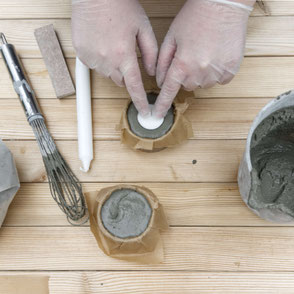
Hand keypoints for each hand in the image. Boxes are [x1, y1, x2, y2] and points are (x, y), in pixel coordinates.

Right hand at [72, 0, 157, 115]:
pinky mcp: (82, 54)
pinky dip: (101, 60)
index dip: (141, 101)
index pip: (135, 86)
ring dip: (113, 66)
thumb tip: (152, 72)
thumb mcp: (143, 27)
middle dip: (127, 75)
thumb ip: (150, 52)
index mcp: (124, 55)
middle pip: (121, 81)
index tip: (145, 112)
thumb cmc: (119, 5)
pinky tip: (103, 44)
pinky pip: (95, 65)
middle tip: (127, 56)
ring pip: (108, 74)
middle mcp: (107, 61)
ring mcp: (92, 58)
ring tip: (114, 45)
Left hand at [154, 0, 254, 117]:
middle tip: (190, 55)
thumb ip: (162, 62)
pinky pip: (218, 80)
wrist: (224, 5)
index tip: (157, 116)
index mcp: (182, 64)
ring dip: (200, 74)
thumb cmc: (195, 16)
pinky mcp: (230, 71)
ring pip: (202, 84)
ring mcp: (216, 73)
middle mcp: (199, 73)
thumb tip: (159, 80)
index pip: (168, 91)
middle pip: (186, 85)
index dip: (162, 105)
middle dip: (184, 75)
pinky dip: (215, 72)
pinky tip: (215, 56)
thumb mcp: (171, 37)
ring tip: (204, 52)